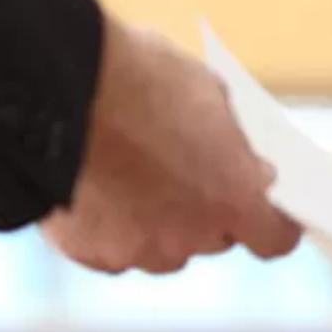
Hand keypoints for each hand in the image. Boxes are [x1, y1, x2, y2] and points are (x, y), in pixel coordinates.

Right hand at [40, 14, 302, 272]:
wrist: (56, 86)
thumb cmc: (139, 78)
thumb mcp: (208, 94)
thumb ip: (232, 142)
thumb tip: (244, 162)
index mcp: (235, 197)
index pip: (274, 238)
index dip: (269, 222)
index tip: (261, 205)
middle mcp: (192, 236)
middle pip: (213, 238)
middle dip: (204, 211)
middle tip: (182, 173)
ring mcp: (139, 250)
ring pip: (160, 248)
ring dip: (155, 224)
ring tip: (130, 177)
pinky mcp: (90, 253)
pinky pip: (110, 250)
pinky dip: (106, 228)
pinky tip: (93, 188)